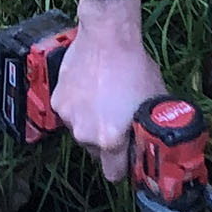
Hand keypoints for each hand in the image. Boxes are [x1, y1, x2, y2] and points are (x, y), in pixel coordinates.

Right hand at [53, 0, 164, 180]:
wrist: (107, 36)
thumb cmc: (134, 67)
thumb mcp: (153, 102)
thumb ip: (149, 130)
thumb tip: (154, 144)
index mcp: (110, 139)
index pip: (114, 174)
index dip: (124, 165)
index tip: (129, 153)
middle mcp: (85, 134)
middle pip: (97, 153)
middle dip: (107, 143)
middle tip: (118, 120)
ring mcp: (68, 117)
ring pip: (82, 132)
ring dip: (91, 123)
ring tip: (104, 98)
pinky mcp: (57, 101)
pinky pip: (70, 113)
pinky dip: (78, 106)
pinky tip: (90, 88)